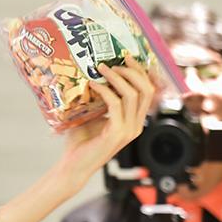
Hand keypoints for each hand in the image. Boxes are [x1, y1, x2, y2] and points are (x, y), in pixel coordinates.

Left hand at [57, 56, 155, 193]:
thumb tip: (92, 74)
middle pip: (146, 89)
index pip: (148, 91)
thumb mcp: (93, 115)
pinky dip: (104, 91)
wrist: (74, 165)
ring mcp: (128, 130)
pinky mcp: (116, 134)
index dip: (141, 71)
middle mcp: (136, 125)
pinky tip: (92, 85)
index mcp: (134, 120)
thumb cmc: (81, 142)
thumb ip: (99, 100)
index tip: (127, 56)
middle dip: (132, 70)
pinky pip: (116, 104)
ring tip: (100, 68)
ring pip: (133, 94)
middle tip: (114, 60)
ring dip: (116, 77)